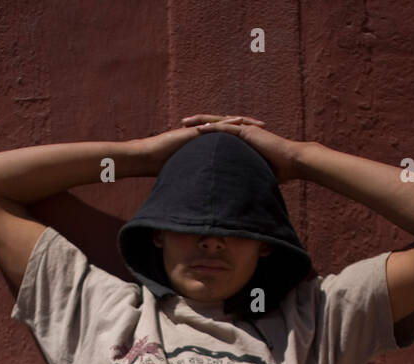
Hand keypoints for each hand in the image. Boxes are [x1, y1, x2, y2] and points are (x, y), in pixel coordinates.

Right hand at [134, 115, 266, 174]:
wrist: (147, 158)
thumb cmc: (162, 167)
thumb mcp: (188, 173)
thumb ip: (199, 176)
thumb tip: (209, 190)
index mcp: (204, 143)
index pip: (227, 139)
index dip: (243, 139)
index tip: (259, 142)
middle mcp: (203, 135)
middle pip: (230, 128)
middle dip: (248, 127)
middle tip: (265, 127)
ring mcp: (198, 132)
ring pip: (223, 124)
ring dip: (240, 122)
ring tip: (257, 123)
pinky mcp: (192, 132)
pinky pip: (211, 127)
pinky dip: (224, 124)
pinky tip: (237, 123)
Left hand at [182, 114, 301, 183]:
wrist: (293, 161)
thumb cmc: (279, 170)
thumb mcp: (256, 172)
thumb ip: (245, 176)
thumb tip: (236, 192)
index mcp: (242, 139)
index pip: (219, 134)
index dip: (204, 134)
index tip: (189, 136)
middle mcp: (242, 131)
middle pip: (215, 125)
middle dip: (197, 123)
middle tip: (181, 123)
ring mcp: (245, 130)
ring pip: (218, 123)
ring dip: (201, 122)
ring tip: (186, 123)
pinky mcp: (248, 132)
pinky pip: (227, 128)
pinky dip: (214, 128)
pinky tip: (200, 129)